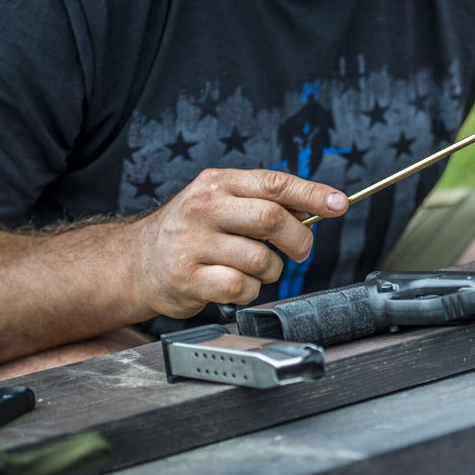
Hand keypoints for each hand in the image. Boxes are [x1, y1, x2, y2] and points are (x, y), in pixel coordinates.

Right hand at [125, 168, 346, 317]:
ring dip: (272, 271)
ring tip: (256, 269)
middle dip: (298, 240)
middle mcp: (203, 209)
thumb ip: (266, 202)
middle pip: (272, 219)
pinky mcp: (187, 278)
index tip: (340, 204)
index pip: (274, 183)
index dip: (313, 194)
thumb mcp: (223, 203)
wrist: (135, 263)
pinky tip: (236, 286)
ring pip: (261, 259)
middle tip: (300, 251)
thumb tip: (320, 205)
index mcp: (218, 184)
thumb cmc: (191, 232)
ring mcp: (192, 244)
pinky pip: (241, 287)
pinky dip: (250, 291)